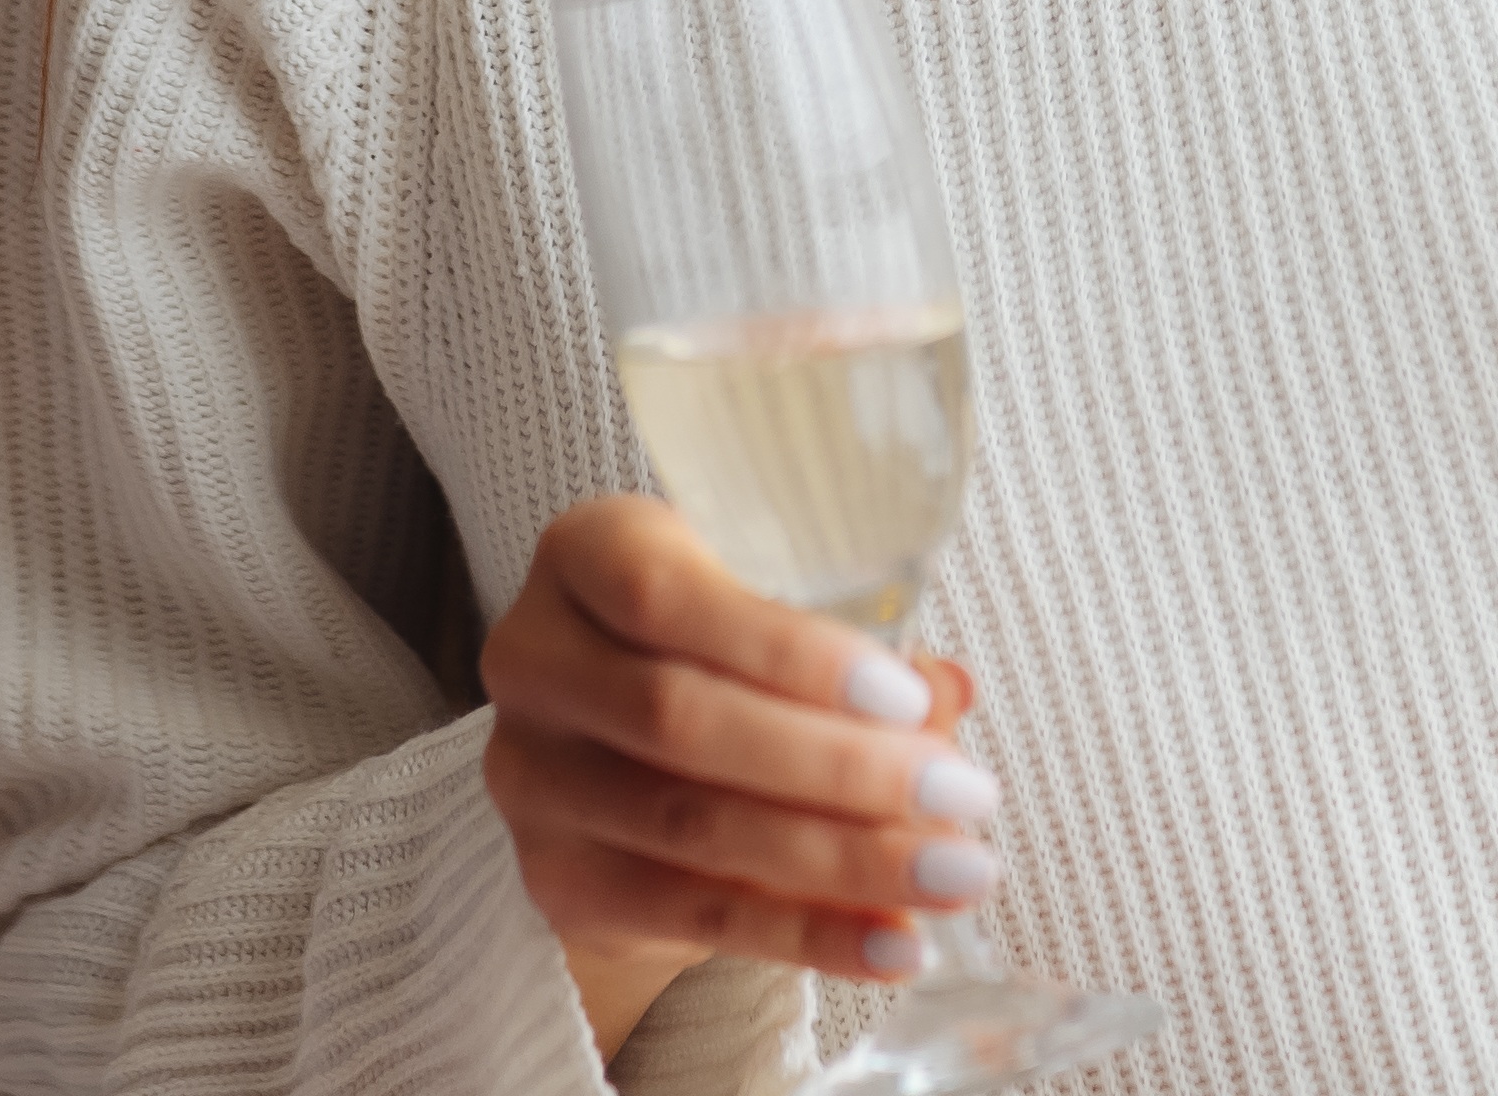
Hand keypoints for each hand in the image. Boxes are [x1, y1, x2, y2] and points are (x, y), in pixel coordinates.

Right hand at [479, 496, 1003, 1058]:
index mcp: (585, 553)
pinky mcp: (557, 881)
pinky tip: (896, 944)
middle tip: (966, 797)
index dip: (789, 652)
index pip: (665, 598)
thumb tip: (946, 695)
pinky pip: (693, 917)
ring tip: (955, 874)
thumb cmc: (714, 643)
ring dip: (844, 859)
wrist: (616, 746)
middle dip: (841, 768)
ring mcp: (531, 778)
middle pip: (682, 721)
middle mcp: (535, 660)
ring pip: (692, 827)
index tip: (910, 698)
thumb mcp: (770, 607)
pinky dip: (809, 935)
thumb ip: (853, 646)